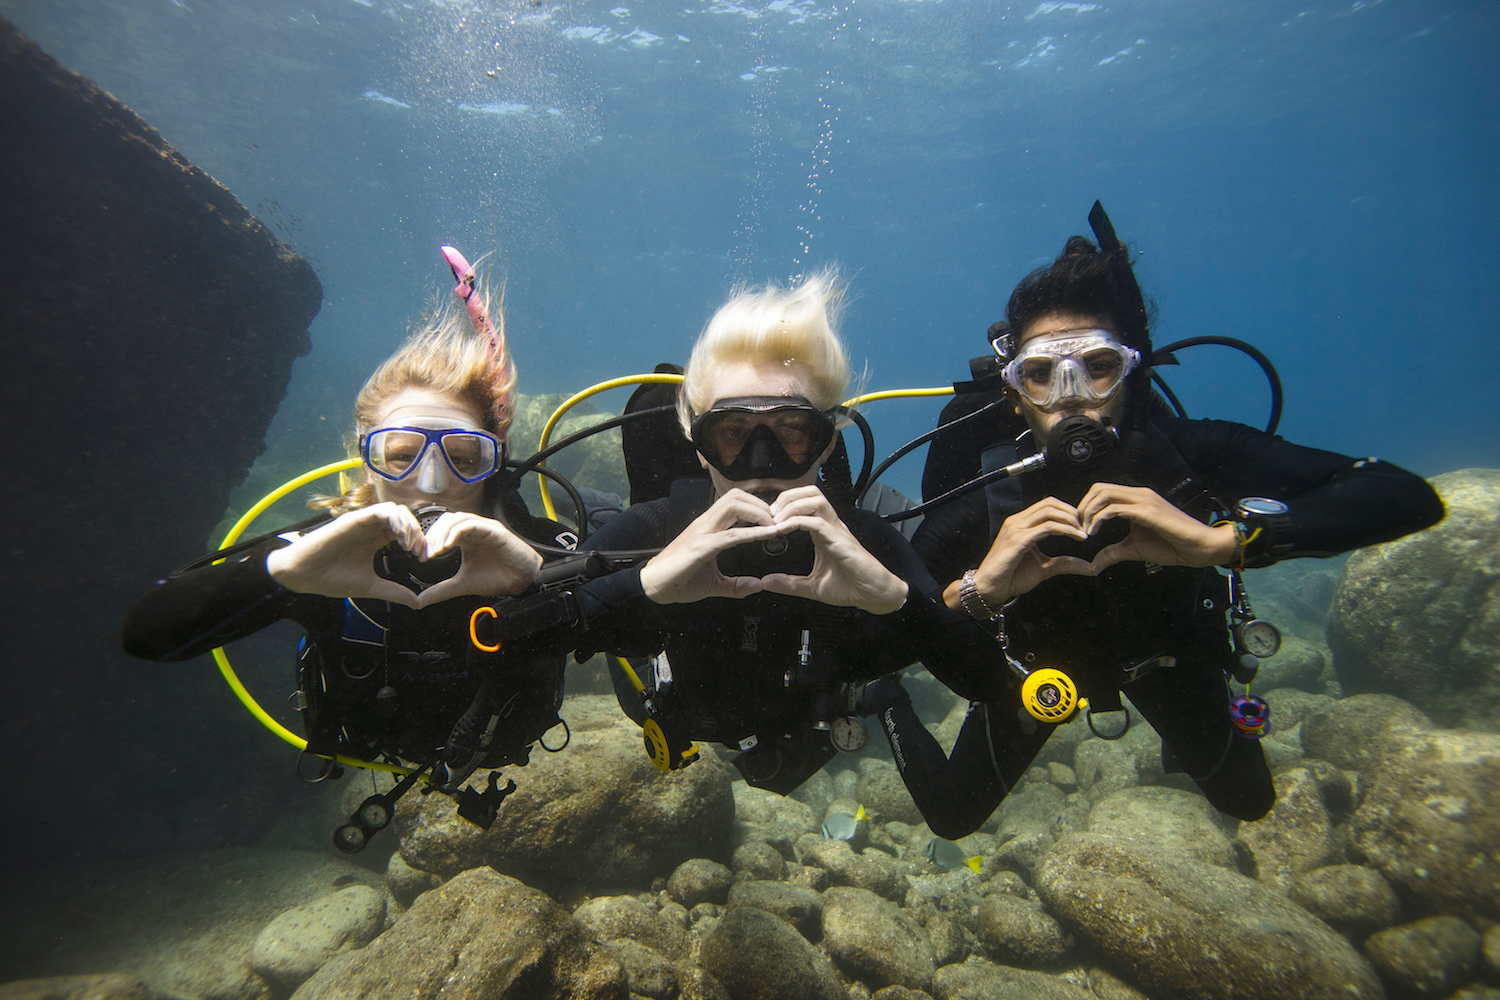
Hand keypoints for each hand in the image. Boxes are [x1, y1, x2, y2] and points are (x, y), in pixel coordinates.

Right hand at [265, 502, 426, 606]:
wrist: (303, 575)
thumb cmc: (332, 579)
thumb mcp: (370, 587)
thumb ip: (394, 592)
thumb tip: (417, 603)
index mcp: (376, 540)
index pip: (405, 531)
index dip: (418, 541)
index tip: (422, 558)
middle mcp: (371, 529)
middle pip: (405, 518)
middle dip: (417, 533)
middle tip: (418, 552)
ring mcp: (363, 522)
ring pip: (396, 511)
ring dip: (408, 525)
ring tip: (408, 545)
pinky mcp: (354, 519)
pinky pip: (381, 510)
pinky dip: (395, 520)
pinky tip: (398, 537)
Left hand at [412, 511, 542, 607]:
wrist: (520, 582)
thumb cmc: (497, 578)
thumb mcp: (463, 584)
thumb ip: (441, 590)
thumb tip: (420, 601)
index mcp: (466, 538)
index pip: (441, 529)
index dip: (429, 540)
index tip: (422, 558)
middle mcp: (474, 530)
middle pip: (446, 520)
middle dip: (432, 536)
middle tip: (426, 554)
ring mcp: (484, 528)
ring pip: (457, 518)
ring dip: (442, 533)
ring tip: (436, 551)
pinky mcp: (494, 530)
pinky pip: (471, 524)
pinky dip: (456, 532)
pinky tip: (448, 546)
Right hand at [639, 489, 783, 603]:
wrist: (653, 586)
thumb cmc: (678, 580)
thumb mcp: (713, 584)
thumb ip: (735, 585)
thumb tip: (757, 586)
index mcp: (709, 528)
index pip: (735, 503)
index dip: (757, 506)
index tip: (775, 520)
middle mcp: (705, 524)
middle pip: (736, 496)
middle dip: (762, 504)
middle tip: (777, 522)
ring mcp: (702, 532)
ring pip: (734, 505)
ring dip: (759, 513)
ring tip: (774, 526)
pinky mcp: (700, 547)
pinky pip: (731, 534)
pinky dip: (752, 533)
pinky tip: (767, 536)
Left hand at [757, 486, 907, 614]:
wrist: (874, 595)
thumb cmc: (850, 587)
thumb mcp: (812, 587)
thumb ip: (789, 584)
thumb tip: (766, 582)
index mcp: (823, 532)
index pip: (804, 503)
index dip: (784, 504)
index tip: (767, 520)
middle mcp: (831, 526)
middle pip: (810, 492)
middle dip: (787, 497)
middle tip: (770, 514)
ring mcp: (837, 531)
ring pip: (815, 500)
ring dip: (791, 506)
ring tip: (776, 520)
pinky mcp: (841, 541)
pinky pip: (817, 522)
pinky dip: (797, 522)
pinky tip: (782, 530)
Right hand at [949, 497, 1095, 611]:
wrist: (989, 588)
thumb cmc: (1011, 577)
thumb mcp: (1043, 568)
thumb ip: (1064, 563)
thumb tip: (1089, 567)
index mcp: (1021, 524)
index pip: (1047, 505)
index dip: (1067, 511)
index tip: (1081, 526)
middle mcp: (1017, 522)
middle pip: (1050, 503)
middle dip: (1072, 512)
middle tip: (1085, 527)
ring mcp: (1016, 529)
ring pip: (1049, 512)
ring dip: (1071, 520)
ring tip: (1083, 533)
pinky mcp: (1018, 540)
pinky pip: (1047, 528)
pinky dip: (1066, 530)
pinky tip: (1077, 537)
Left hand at [1077, 483, 1236, 573]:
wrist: (1201, 548)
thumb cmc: (1172, 546)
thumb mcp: (1135, 549)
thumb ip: (1113, 552)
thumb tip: (1094, 564)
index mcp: (1136, 499)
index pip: (1102, 491)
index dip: (1086, 506)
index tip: (1080, 526)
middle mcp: (1139, 495)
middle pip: (1099, 488)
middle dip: (1083, 506)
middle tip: (1078, 527)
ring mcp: (1144, 501)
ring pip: (1105, 494)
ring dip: (1088, 512)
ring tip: (1085, 531)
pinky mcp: (1148, 512)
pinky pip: (1115, 508)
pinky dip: (1099, 519)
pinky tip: (1094, 533)